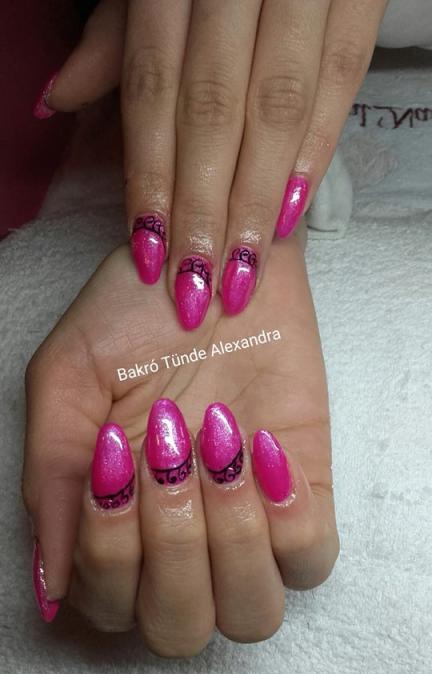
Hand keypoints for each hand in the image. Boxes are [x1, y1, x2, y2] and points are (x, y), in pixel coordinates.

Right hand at [24, 234, 338, 653]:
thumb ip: (52, 477)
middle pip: (180, 628)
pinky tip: (262, 449)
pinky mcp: (305, 491)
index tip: (114, 453)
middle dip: (168, 549)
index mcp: (117, 521)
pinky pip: (313, 562)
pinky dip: (287, 521)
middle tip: (165, 452)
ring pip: (252, 615)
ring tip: (217, 449)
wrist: (214, 259)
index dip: (108, 554)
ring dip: (228, 541)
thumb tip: (51, 583)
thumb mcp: (68, 379)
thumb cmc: (135, 315)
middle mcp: (183, 535)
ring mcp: (247, 519)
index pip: (109, 608)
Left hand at [35, 0, 387, 324]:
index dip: (151, 177)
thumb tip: (53, 97)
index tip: (149, 252)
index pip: (154, 92)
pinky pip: (341, 75)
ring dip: (257, 199)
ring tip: (241, 271)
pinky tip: (293, 213)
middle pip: (213, 113)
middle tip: (197, 285)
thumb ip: (114, 39)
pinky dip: (317, 148)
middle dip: (204, 208)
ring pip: (276, 106)